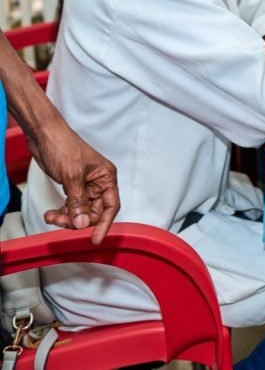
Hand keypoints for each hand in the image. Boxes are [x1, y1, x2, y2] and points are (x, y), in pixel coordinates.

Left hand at [30, 126, 118, 244]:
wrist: (44, 134)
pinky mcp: (71, 186)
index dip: (104, 224)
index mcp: (106, 177)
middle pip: (94, 212)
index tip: (96, 239)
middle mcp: (98, 182)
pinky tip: (51, 213)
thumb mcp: (72, 176)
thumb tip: (82, 223)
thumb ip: (78, 202)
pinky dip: (61, 212)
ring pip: (81, 211)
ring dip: (66, 218)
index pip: (110, 206)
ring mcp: (84, 185)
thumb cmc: (63, 146)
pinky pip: (71, 206)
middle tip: (61, 223)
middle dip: (78, 220)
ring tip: (52, 217)